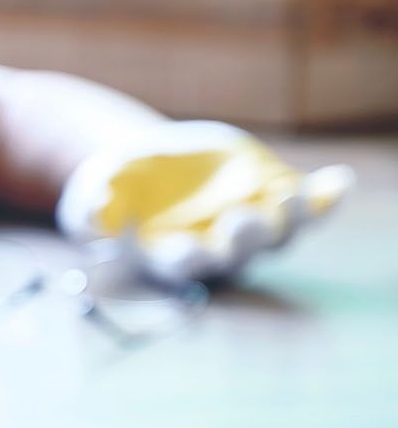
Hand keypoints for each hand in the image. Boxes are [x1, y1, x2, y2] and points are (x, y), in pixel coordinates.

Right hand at [57, 121, 353, 284]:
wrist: (147, 162)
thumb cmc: (113, 186)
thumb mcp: (91, 194)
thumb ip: (90, 212)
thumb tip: (94, 219)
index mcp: (170, 255)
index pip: (184, 265)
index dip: (188, 258)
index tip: (189, 247)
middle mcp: (215, 247)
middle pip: (237, 254)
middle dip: (243, 238)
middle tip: (243, 218)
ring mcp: (248, 223)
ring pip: (278, 234)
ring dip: (292, 220)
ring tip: (296, 196)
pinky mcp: (270, 194)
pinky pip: (308, 205)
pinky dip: (326, 198)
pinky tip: (338, 182)